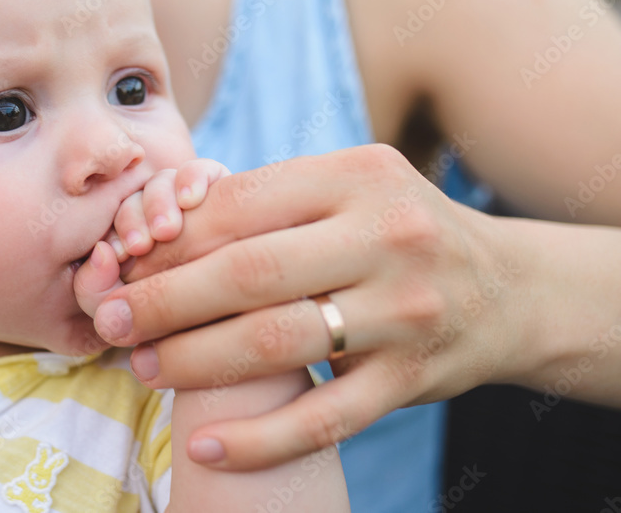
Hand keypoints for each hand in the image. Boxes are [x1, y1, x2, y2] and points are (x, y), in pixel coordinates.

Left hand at [79, 144, 532, 469]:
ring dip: (195, 363)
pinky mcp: (413, 379)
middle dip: (163, 300)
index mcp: (359, 175)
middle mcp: (388, 235)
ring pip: (277, 344)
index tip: (121, 264)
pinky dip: (259, 440)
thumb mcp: (347, 191)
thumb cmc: (398, 232)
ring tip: (144, 368)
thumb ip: (269, 202)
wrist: (510, 289)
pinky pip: (324, 419)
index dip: (169, 239)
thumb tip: (160, 228)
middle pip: (249, 272)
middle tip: (110, 320)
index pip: (240, 206)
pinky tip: (207, 447)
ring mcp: (406, 311)